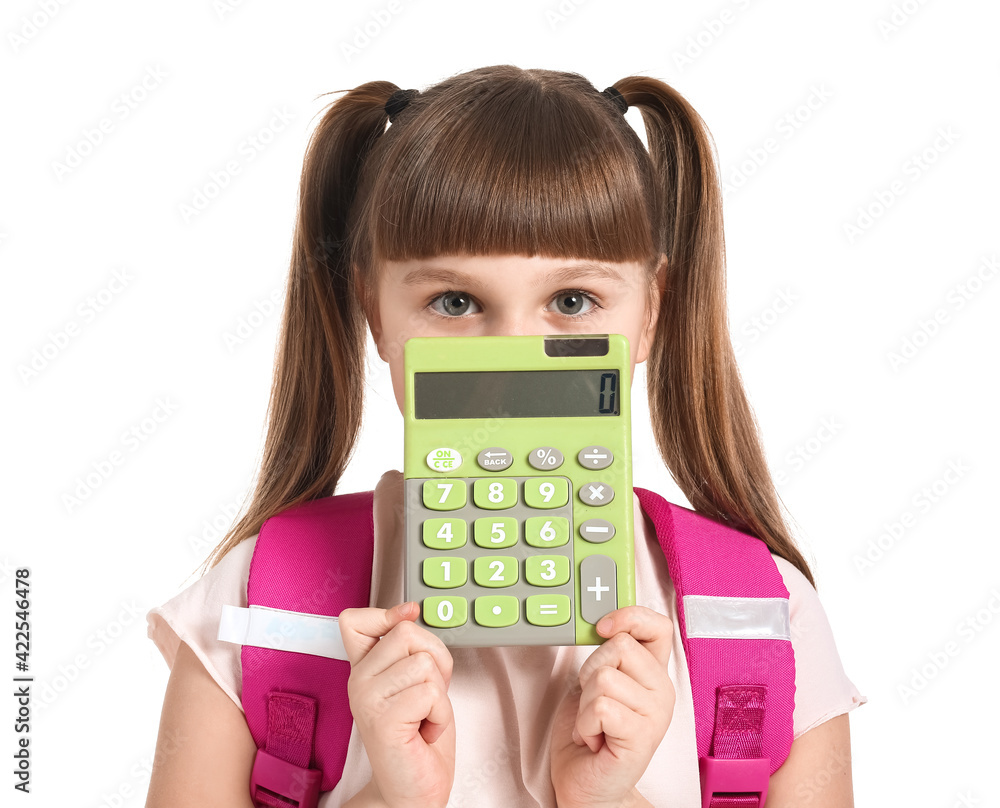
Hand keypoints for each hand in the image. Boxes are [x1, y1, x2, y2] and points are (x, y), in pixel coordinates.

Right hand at [339, 602, 455, 807]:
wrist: (415, 789)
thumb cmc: (419, 737)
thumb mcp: (418, 678)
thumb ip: (410, 646)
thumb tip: (409, 610)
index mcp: (363, 668)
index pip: (355, 619)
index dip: (386, 614)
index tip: (407, 620)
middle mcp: (358, 681)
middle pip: (407, 633)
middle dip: (434, 662)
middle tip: (425, 696)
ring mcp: (366, 699)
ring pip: (424, 662)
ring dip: (439, 693)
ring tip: (424, 715)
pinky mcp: (383, 719)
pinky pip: (430, 692)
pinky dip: (440, 713)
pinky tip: (424, 731)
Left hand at [549, 606, 674, 807]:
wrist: (586, 786)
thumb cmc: (589, 735)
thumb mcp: (596, 682)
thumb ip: (607, 654)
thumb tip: (602, 620)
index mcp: (653, 674)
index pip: (658, 626)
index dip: (629, 617)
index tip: (603, 627)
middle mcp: (662, 691)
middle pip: (619, 645)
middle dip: (590, 671)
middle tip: (594, 703)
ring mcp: (656, 714)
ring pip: (604, 676)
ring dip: (585, 704)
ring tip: (594, 725)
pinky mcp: (642, 735)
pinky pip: (600, 706)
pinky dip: (585, 723)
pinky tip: (595, 739)